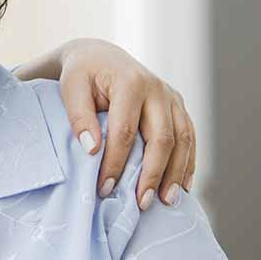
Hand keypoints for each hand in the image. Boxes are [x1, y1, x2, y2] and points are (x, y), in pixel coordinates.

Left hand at [56, 39, 194, 208]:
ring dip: (176, 173)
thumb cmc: (82, 74)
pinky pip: (189, 137)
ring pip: (183, 140)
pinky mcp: (178, 106)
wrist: (100, 56)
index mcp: (130, 82)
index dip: (116, 163)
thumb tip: (92, 150)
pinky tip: (182, 186)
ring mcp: (172, 97)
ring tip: (166, 202)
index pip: (125, 131)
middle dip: (152, 174)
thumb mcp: (71, 88)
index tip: (105, 188)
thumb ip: (79, 116)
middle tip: (141, 203)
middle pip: (162, 138)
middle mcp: (158, 89)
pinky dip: (188, 162)